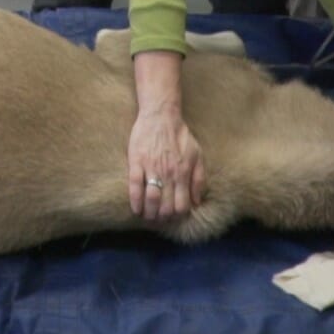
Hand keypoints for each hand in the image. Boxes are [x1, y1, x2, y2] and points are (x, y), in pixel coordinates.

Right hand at [128, 105, 205, 220]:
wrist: (161, 115)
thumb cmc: (180, 135)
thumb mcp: (197, 155)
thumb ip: (198, 179)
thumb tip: (197, 202)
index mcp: (183, 173)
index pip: (182, 205)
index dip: (178, 215)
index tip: (173, 217)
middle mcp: (168, 173)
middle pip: (166, 206)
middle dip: (163, 217)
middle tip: (159, 219)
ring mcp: (151, 168)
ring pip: (151, 199)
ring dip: (149, 213)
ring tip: (147, 216)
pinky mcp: (136, 162)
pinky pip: (135, 187)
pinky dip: (135, 201)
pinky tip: (136, 208)